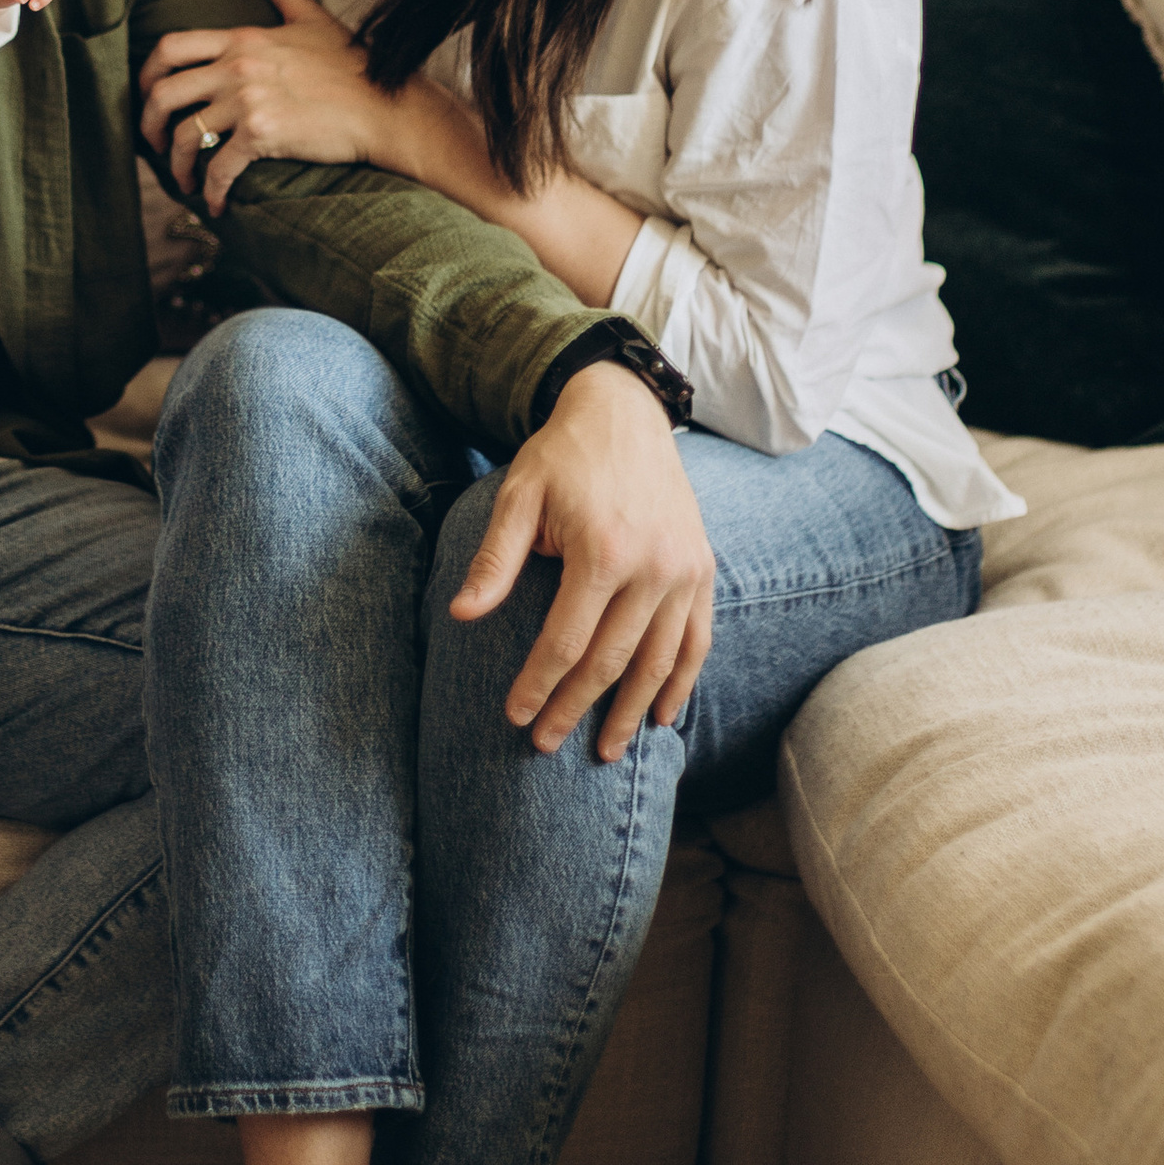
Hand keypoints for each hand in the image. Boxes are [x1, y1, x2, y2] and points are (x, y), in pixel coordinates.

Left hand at [135, 0, 385, 212]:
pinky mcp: (264, 135)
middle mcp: (238, 66)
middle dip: (148, 126)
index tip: (146, 97)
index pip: (171, 47)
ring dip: (176, 165)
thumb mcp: (309, 15)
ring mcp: (250, 100)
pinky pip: (218, 167)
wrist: (386, 107)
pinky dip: (210, 190)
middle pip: (164, 93)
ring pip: (185, 136)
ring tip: (184, 180)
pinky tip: (215, 203)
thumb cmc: (351, 64)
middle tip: (154, 146)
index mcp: (243, 37)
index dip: (146, 75)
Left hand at [449, 362, 712, 761]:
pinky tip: (663, 715)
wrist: (625, 412)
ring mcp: (685, 570)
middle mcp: (653, 567)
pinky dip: (681, 682)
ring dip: (632, 712)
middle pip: (611, 661)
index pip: (566, 642)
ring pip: (659, 661)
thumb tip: (461, 615)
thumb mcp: (518, 496)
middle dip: (577, 709)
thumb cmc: (562, 457)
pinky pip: (697, 640)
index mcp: (602, 551)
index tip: (516, 718)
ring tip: (607, 752)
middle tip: (547, 745)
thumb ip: (495, 560)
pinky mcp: (703, 568)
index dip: (539, 685)